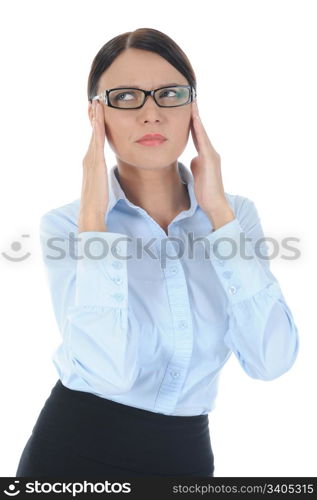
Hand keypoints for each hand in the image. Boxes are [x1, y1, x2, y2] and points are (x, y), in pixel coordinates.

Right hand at [78, 99, 108, 231]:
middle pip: (92, 133)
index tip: (97, 113)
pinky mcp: (96, 162)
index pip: (94, 140)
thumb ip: (103, 176)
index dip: (95, 126)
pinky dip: (97, 128)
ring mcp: (90, 159)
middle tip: (95, 101)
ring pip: (94, 134)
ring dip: (95, 117)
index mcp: (91, 163)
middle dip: (93, 117)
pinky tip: (99, 118)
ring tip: (97, 103)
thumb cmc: (98, 202)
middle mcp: (88, 158)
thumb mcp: (102, 185)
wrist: (91, 211)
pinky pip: (97, 141)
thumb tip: (106, 175)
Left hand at [190, 100, 229, 216]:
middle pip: (200, 130)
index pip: (197, 135)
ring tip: (191, 103)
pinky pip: (202, 141)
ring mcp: (211, 155)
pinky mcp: (210, 160)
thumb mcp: (198, 174)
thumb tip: (193, 159)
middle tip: (190, 98)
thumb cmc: (206, 192)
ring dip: (196, 118)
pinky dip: (198, 130)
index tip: (187, 109)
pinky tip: (194, 120)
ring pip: (202, 133)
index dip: (192, 122)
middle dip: (195, 115)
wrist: (215, 204)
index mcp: (205, 155)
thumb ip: (196, 164)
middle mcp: (210, 152)